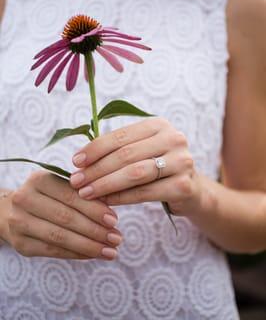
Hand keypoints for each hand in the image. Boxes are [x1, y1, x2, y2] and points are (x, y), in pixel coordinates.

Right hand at [2, 171, 120, 259]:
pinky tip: (94, 255)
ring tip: (111, 251)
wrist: (11, 211)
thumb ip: (82, 194)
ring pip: (60, 237)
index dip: (94, 209)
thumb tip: (111, 213)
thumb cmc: (47, 196)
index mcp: (39, 179)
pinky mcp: (21, 243)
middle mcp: (25, 199)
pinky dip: (77, 254)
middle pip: (66, 218)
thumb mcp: (61, 186)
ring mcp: (20, 222)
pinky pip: (53, 251)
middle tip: (117, 238)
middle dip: (95, 230)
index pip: (71, 196)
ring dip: (89, 246)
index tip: (115, 220)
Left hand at [70, 118, 200, 215]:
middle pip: (126, 154)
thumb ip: (117, 150)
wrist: (191, 190)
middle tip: (76, 181)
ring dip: (105, 184)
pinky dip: (121, 198)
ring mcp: (182, 161)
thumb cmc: (157, 167)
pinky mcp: (183, 186)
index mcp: (159, 125)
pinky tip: (106, 200)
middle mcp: (173, 138)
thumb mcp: (141, 151)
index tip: (75, 161)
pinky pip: (144, 193)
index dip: (95, 148)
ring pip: (134, 173)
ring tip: (86, 192)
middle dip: (96, 169)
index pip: (121, 136)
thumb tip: (80, 160)